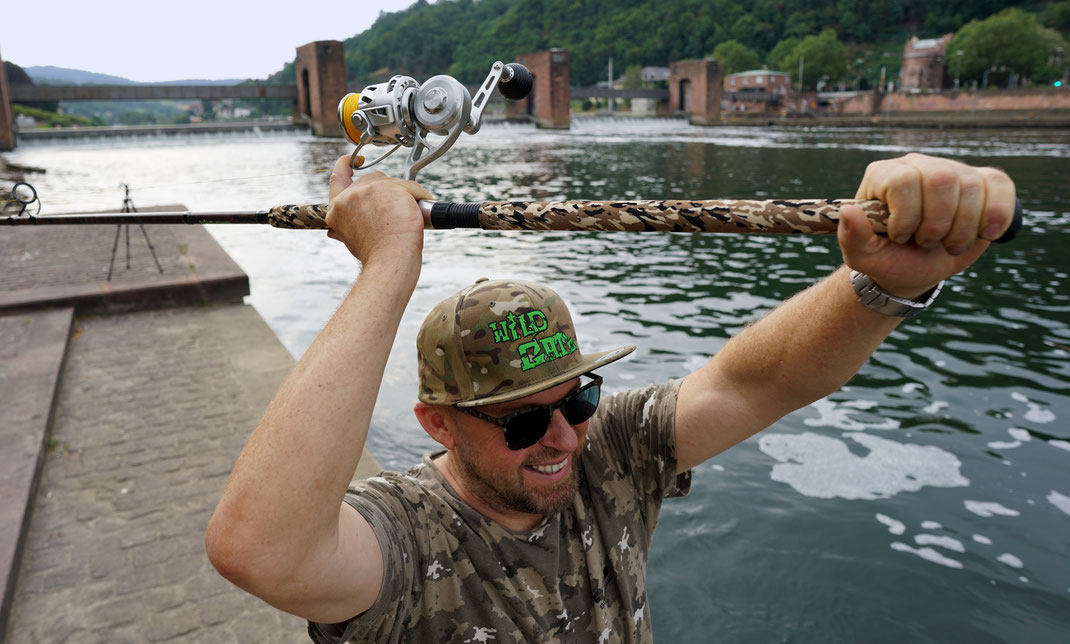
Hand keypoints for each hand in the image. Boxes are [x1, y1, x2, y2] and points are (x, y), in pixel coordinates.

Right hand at [325, 155, 432, 265]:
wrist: (389, 261)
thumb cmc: (376, 255)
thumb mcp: (352, 238)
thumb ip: (350, 222)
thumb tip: (342, 227)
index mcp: (337, 208)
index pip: (338, 178)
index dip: (345, 165)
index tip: (356, 161)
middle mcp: (349, 197)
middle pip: (373, 179)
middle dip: (388, 191)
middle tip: (397, 213)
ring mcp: (368, 190)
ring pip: (393, 183)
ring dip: (405, 197)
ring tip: (406, 219)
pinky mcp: (389, 187)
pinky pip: (411, 186)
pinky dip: (419, 198)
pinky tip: (419, 214)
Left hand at [837, 153, 1016, 298]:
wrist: (916, 268)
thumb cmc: (887, 258)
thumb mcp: (862, 256)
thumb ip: (851, 236)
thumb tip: (847, 212)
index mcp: (884, 175)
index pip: (902, 181)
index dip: (907, 216)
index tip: (902, 238)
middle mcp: (917, 165)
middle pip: (941, 178)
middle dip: (938, 223)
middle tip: (928, 243)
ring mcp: (952, 169)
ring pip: (972, 186)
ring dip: (963, 228)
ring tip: (949, 245)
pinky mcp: (983, 181)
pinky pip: (1000, 186)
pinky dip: (996, 215)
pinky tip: (984, 234)